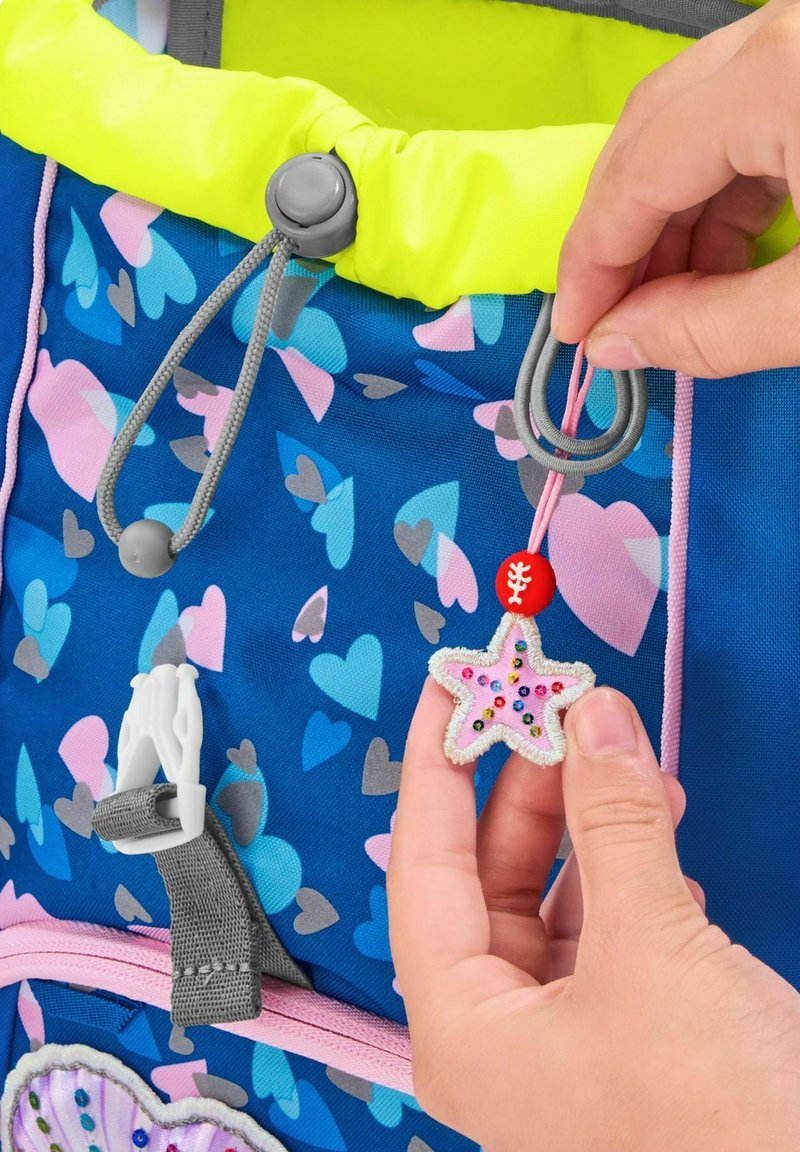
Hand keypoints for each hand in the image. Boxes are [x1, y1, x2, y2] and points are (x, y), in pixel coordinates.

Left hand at [388, 681, 799, 1151]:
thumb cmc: (717, 1112)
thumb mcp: (655, 948)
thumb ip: (614, 822)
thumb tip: (591, 712)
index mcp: (462, 1025)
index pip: (424, 863)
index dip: (435, 764)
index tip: (453, 684)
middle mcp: (496, 1033)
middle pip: (488, 876)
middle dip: (528, 786)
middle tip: (563, 707)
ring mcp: (561, 1038)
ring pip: (553, 897)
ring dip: (588, 823)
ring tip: (622, 755)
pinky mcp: (625, 1038)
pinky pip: (606, 929)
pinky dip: (629, 872)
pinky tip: (657, 831)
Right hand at [553, 0, 799, 376]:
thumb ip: (711, 331)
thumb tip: (615, 343)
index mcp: (780, 76)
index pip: (638, 173)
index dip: (591, 265)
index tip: (576, 333)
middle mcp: (786, 33)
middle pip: (651, 129)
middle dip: (619, 233)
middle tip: (609, 314)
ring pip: (698, 120)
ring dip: (669, 216)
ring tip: (669, 300)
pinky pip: (751, 115)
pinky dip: (724, 191)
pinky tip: (722, 259)